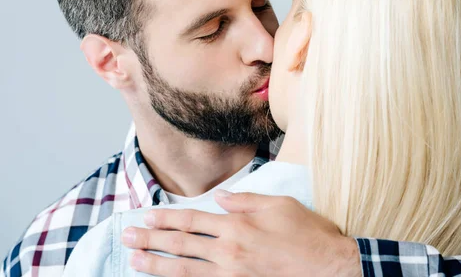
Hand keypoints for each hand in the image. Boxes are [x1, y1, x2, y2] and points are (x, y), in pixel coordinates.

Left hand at [122, 191, 360, 276]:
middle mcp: (229, 251)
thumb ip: (245, 200)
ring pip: (186, 270)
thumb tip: (219, 196)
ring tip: (135, 262)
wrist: (328, 266)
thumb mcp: (279, 204)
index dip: (166, 219)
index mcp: (237, 225)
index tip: (145, 217)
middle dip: (151, 241)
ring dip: (157, 266)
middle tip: (127, 239)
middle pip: (181, 245)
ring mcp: (232, 274)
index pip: (192, 220)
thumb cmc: (307, 233)